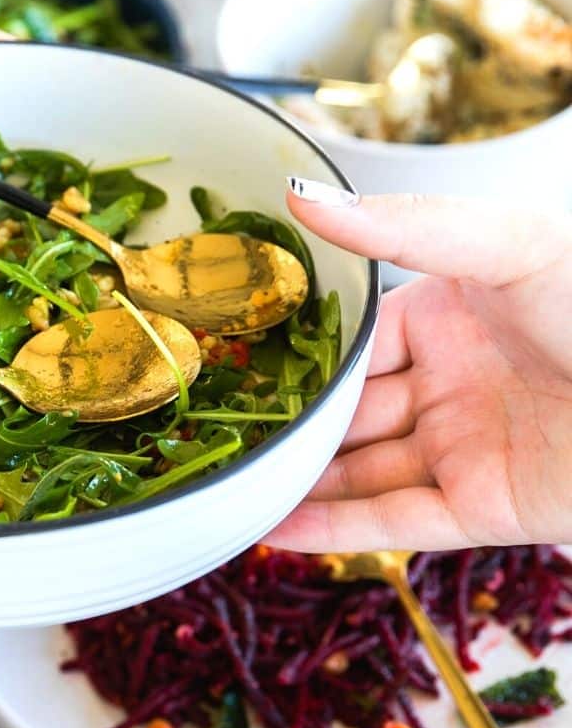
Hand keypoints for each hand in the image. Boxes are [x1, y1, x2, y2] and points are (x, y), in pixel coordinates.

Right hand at [265, 183, 571, 551]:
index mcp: (444, 319)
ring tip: (230, 483)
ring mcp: (460, 449)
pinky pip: (394, 520)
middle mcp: (444, 385)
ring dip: (300, 481)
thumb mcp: (507, 246)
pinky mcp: (481, 507)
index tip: (240, 360)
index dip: (301, 355)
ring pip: (360, 470)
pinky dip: (334, 529)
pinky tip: (275, 527)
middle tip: (221, 428)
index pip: (353, 342)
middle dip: (291, 422)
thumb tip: (303, 198)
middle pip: (349, 410)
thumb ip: (402, 224)